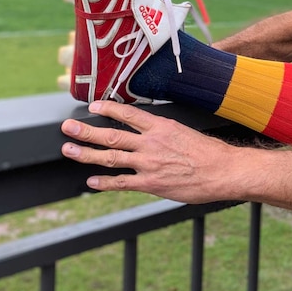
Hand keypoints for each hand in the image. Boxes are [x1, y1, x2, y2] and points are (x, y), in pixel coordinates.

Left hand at [61, 100, 233, 203]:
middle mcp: (151, 143)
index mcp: (161, 127)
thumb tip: (151, 131)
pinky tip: (92, 183)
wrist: (223, 171)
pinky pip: (122, 183)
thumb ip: (164, 132)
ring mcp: (149, 164)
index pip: (128, 113)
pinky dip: (104, 183)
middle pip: (111, 135)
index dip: (108, 108)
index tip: (93, 106)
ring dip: (87, 154)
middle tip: (68, 128)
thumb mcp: (186, 131)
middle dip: (86, 131)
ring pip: (111, 157)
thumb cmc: (210, 152)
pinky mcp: (151, 184)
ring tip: (70, 151)